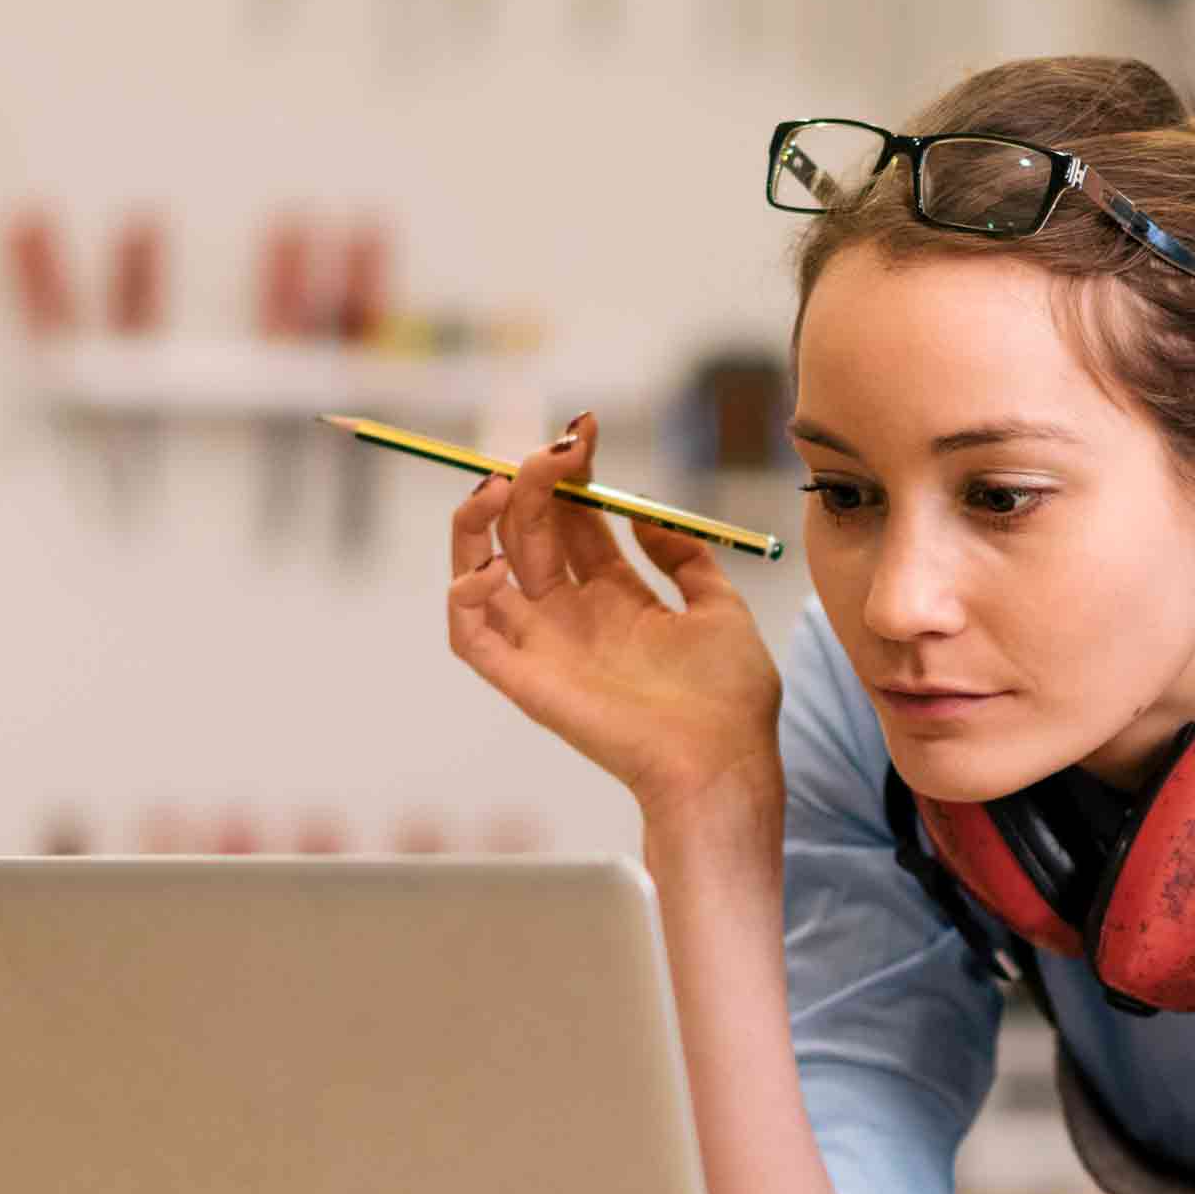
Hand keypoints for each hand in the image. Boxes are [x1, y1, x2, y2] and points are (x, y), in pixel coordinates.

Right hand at [448, 412, 784, 819]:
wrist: (724, 763)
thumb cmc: (730, 701)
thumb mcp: (721, 610)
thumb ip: (686, 558)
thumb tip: (647, 515)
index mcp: (617, 596)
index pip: (575, 519)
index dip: (573, 472)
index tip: (584, 430)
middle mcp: (572, 614)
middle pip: (529, 529)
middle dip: (535, 478)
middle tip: (555, 446)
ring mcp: (543, 644)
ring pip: (480, 568)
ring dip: (477, 519)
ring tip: (499, 482)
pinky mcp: (523, 679)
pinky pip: (469, 633)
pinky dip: (464, 594)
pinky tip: (494, 566)